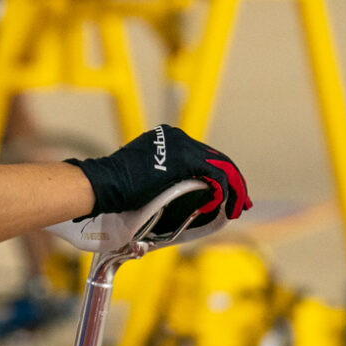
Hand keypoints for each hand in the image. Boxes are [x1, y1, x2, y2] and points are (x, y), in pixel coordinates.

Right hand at [63, 126, 249, 235]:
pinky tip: (224, 206)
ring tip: (238, 208)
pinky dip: (224, 192)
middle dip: (234, 183)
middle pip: (216, 158)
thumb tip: (181, 196)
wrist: (103, 186)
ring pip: (221, 166)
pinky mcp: (185, 158)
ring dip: (235, 189)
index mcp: (168, 139)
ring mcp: (181, 144)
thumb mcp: (145, 180)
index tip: (228, 194)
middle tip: (242, 204)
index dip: (220, 175)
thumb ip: (167, 182)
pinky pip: (216, 175)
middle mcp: (177, 137)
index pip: (203, 156)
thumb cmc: (115, 190)